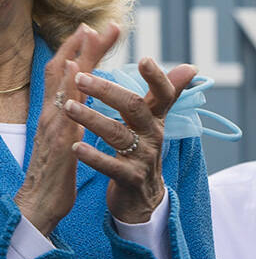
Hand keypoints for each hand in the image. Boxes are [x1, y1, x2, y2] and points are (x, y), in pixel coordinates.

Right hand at [14, 23, 119, 235]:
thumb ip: (70, 120)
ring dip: (77, 56)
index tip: (95, 29)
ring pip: (62, 84)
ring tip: (91, 33)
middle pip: (62, 70)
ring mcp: (52, 126)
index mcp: (54, 114)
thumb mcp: (64, 141)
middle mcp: (49, 114)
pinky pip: (64, 110)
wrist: (38, 206)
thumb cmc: (53, 176)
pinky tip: (77, 72)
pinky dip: (69, 87)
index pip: (64, 74)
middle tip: (102, 23)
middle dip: (81, 45)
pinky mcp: (58, 141)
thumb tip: (79, 104)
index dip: (78, 50)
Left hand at [62, 57, 195, 223]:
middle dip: (107, 90)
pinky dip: (93, 156)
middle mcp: (153, 135)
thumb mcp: (152, 123)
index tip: (145, 59)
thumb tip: (191, 67)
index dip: (157, 78)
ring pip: (118, 134)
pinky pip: (112, 166)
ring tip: (68, 107)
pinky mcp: (130, 179)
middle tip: (80, 77)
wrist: (141, 199)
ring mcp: (143, 158)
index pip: (162, 94)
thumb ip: (163, 95)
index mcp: (154, 119)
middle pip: (134, 107)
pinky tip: (76, 146)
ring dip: (91, 118)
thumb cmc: (141, 151)